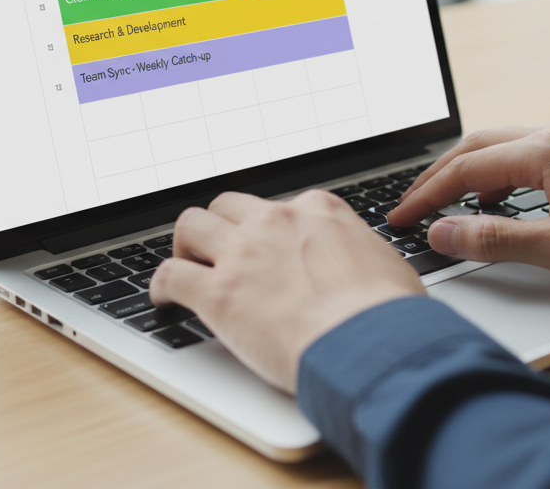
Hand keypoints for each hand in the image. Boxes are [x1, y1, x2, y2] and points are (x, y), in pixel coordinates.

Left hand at [150, 190, 425, 392]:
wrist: (371, 343)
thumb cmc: (388, 314)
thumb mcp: (385, 262)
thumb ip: (359, 255)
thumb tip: (363, 268)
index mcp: (318, 211)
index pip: (277, 206)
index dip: (267, 229)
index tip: (265, 246)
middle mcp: (276, 221)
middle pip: (228, 206)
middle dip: (220, 227)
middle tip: (219, 252)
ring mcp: (244, 253)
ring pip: (191, 226)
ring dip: (186, 246)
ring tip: (187, 266)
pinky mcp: (218, 293)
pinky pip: (169, 275)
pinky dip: (161, 286)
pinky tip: (165, 299)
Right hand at [386, 122, 549, 281]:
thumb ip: (496, 239)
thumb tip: (444, 232)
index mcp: (544, 150)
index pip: (465, 169)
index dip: (426, 195)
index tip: (401, 218)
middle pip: (476, 146)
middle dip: (437, 176)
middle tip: (412, 206)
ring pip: (501, 144)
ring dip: (467, 170)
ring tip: (446, 201)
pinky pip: (525, 150)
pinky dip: (498, 169)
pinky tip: (499, 194)